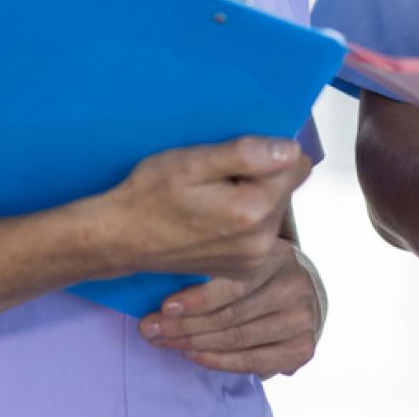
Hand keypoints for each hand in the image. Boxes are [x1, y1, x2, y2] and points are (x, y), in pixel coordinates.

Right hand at [94, 136, 311, 279]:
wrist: (122, 239)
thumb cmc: (150, 194)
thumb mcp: (192, 162)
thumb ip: (245, 154)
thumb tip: (290, 148)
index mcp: (252, 210)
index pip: (296, 163)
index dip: (269, 151)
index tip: (235, 157)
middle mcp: (261, 242)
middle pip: (286, 187)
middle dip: (261, 175)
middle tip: (217, 177)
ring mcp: (254, 261)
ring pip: (275, 208)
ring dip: (253, 197)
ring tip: (212, 197)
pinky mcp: (245, 270)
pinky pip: (262, 231)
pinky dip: (245, 220)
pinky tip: (213, 218)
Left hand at [139, 240, 324, 377]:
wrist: (301, 291)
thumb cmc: (258, 270)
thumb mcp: (243, 252)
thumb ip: (214, 258)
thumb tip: (162, 270)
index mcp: (279, 254)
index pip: (234, 282)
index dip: (197, 298)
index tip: (164, 307)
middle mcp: (295, 286)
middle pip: (230, 315)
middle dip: (184, 325)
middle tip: (150, 328)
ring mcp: (302, 319)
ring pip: (236, 338)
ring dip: (192, 344)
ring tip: (163, 341)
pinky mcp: (302, 348)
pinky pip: (250, 361)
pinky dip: (216, 360)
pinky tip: (192, 354)